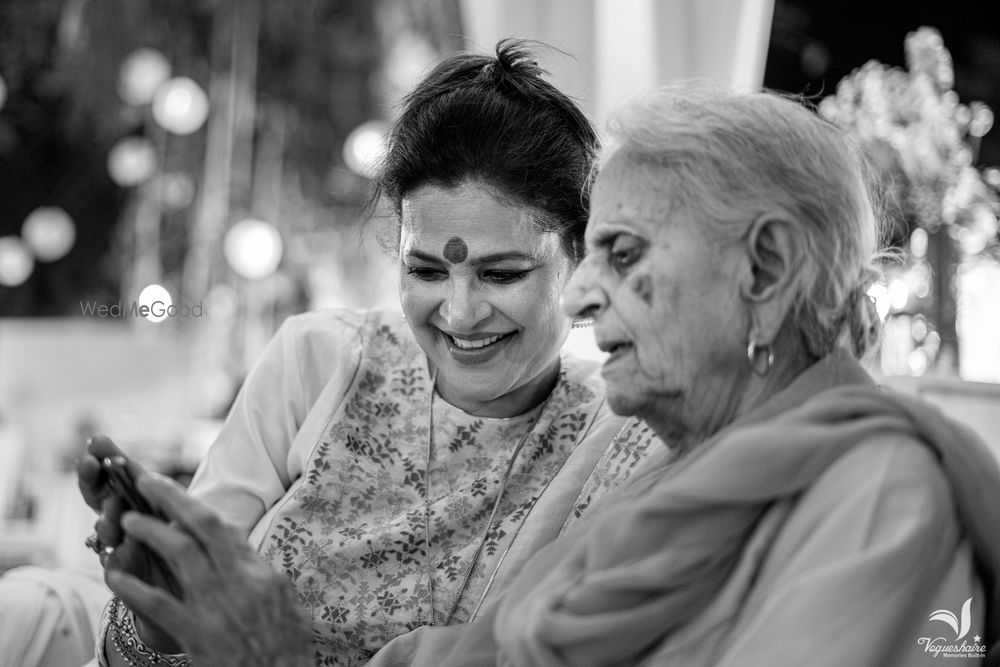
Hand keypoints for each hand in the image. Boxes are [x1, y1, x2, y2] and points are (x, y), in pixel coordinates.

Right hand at [77, 435, 180, 646]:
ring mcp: (122, 552)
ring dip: (107, 518)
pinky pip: (116, 569)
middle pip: (102, 500)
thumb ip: (162, 494)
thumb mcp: (179, 516)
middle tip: (92, 463)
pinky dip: (118, 557)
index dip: (104, 461)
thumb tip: (149, 472)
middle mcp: (124, 527)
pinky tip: (121, 549)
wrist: (196, 598)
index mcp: (138, 505)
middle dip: (94, 481)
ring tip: (113, 508)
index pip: (115, 479)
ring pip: (106, 533)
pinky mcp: (128, 582)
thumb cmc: (186, 550)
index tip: (96, 441)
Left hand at [106, 472, 311, 666]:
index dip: (195, 508)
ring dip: (151, 531)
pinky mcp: (197, 634)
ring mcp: (218, 606)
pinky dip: (133, 587)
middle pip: (204, 525)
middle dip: (172, 498)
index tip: (173, 496)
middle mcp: (240, 581)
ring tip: (127, 521)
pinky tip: (114, 576)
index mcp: (261, 573)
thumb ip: (260, 576)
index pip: (225, 530)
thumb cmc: (284, 650)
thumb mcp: (284, 605)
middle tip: (146, 480)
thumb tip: (243, 553)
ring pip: (181, 553)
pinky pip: (158, 604)